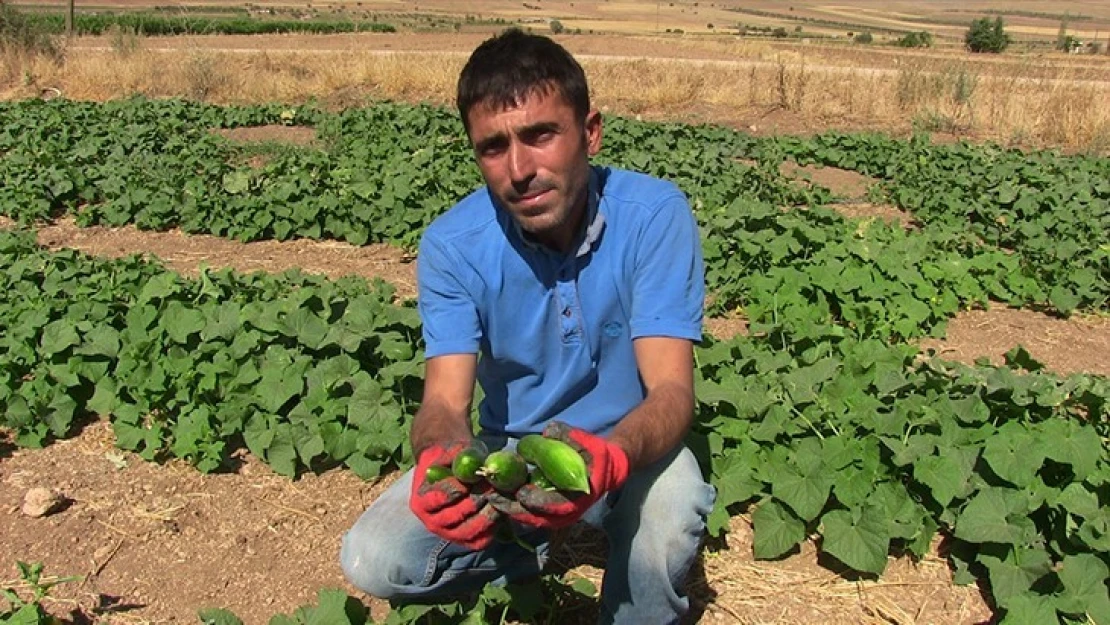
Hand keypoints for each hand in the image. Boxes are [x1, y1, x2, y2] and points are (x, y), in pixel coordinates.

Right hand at [409, 442, 500, 549]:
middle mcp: (431, 522)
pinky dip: (492, 528)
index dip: (454, 490)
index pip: (436, 500)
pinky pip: (479, 541)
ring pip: (468, 531)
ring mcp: (448, 533)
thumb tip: (469, 463)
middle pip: (454, 517)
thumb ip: (456, 454)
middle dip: (474, 501)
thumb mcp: (450, 450)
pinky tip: (499, 510)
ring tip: (496, 497)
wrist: (455, 470)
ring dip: (486, 515)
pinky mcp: (465, 540)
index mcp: (420, 501)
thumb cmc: (452, 458)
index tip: (468, 480)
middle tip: (490, 487)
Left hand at [492, 422, 629, 528]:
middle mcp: (567, 511)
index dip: (537, 501)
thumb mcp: (585, 442)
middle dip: (513, 508)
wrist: (607, 469)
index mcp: (578, 496)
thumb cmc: (595, 454)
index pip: (555, 505)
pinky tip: (499, 498)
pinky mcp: (551, 512)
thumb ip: (567, 437)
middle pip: (536, 517)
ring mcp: (558, 515)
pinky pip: (530, 515)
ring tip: (491, 497)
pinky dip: (515, 508)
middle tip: (493, 497)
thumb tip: (548, 432)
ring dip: (510, 510)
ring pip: (530, 518)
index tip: (520, 493)